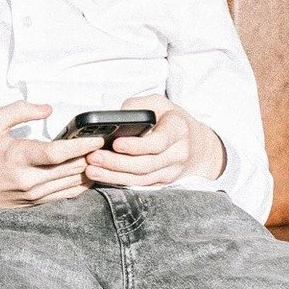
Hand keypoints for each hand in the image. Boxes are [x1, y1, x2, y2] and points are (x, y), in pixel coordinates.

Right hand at [0, 102, 102, 214]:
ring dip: (90, 171)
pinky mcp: (35, 203)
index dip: (81, 146)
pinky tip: (91, 173)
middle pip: (70, 169)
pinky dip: (81, 184)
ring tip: (105, 158)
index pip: (57, 153)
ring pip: (71, 184)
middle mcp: (27, 179)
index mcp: (17, 157)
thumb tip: (47, 108)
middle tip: (109, 145)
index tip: (97, 138)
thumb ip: (19, 111)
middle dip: (92, 156)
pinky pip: (65, 195)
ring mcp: (32, 195)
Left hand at [82, 96, 225, 188]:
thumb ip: (138, 106)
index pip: (158, 142)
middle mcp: (178, 152)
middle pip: (146, 163)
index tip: (116, 144)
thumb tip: (116, 117)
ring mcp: (171, 170)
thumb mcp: (159, 103)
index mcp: (178, 129)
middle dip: (116, 162)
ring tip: (91, 169)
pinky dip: (119, 182)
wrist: (196, 145)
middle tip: (93, 157)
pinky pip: (140, 185)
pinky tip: (102, 176)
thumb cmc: (172, 120)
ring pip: (141, 178)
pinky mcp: (163, 182)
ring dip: (114, 175)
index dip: (137, 146)